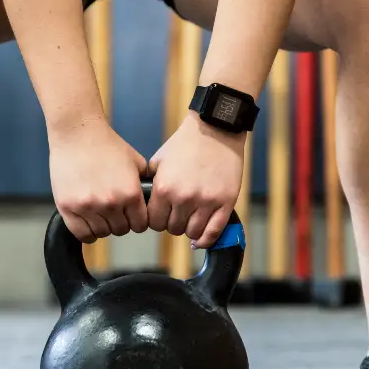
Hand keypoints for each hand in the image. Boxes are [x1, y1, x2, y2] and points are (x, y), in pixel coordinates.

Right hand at [49, 122, 149, 243]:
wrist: (78, 133)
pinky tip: (88, 221)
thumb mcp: (135, 161)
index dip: (137, 221)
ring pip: (101, 233)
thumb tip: (153, 200)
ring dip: (103, 225)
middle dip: (120, 222)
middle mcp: (110, 203)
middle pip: (121, 230)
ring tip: (100, 213)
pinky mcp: (68, 207)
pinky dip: (86, 231)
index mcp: (130, 193)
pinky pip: (80, 233)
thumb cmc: (106, 144)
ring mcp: (87, 206)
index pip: (140, 225)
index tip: (131, 216)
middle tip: (114, 211)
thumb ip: (145, 183)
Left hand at [147, 112, 245, 248]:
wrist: (215, 130)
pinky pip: (214, 232)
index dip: (156, 220)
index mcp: (164, 189)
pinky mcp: (225, 202)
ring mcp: (206, 201)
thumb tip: (142, 204)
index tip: (161, 216)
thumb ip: (150, 184)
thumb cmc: (186, 144)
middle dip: (172, 223)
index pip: (154, 222)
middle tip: (177, 214)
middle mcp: (184, 198)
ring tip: (190, 219)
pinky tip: (201, 238)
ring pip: (193, 233)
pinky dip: (206, 239)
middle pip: (173, 229)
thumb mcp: (159, 161)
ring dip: (189, 229)